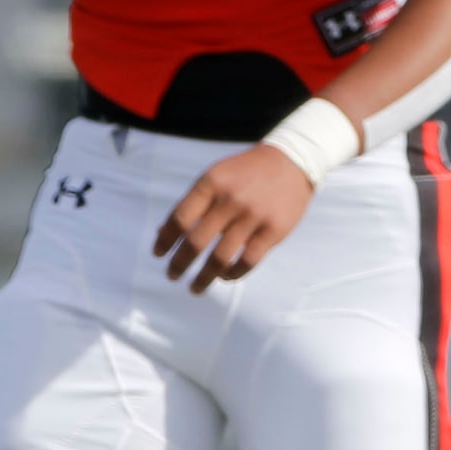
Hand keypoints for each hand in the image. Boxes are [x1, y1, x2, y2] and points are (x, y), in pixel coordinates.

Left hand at [155, 145, 314, 294]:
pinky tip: (224, 277)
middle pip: (196, 242)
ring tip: (195, 287)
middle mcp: (230, 199)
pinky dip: (232, 274)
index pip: (180, 218)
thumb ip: (193, 203)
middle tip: (172, 276)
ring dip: (204, 278)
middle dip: (179, 264)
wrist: (291, 162)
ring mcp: (253, 216)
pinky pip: (247, 261)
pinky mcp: (273, 230)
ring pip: (220, 258)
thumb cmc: (246, 172)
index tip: (158, 254)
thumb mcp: (216, 176)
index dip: (165, 240)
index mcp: (211, 183)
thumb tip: (163, 233)